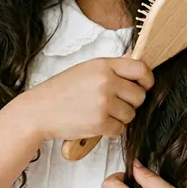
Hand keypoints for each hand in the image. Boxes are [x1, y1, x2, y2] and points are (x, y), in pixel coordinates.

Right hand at [22, 56, 153, 141]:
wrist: (39, 110)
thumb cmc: (62, 89)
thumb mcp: (86, 69)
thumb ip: (113, 66)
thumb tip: (135, 57)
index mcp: (103, 65)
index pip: (140, 69)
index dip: (147, 79)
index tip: (144, 85)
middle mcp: (106, 82)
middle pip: (139, 95)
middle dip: (131, 102)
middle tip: (115, 103)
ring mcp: (104, 103)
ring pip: (131, 114)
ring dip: (120, 117)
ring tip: (102, 112)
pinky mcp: (100, 123)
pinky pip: (120, 129)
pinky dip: (111, 129)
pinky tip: (97, 123)